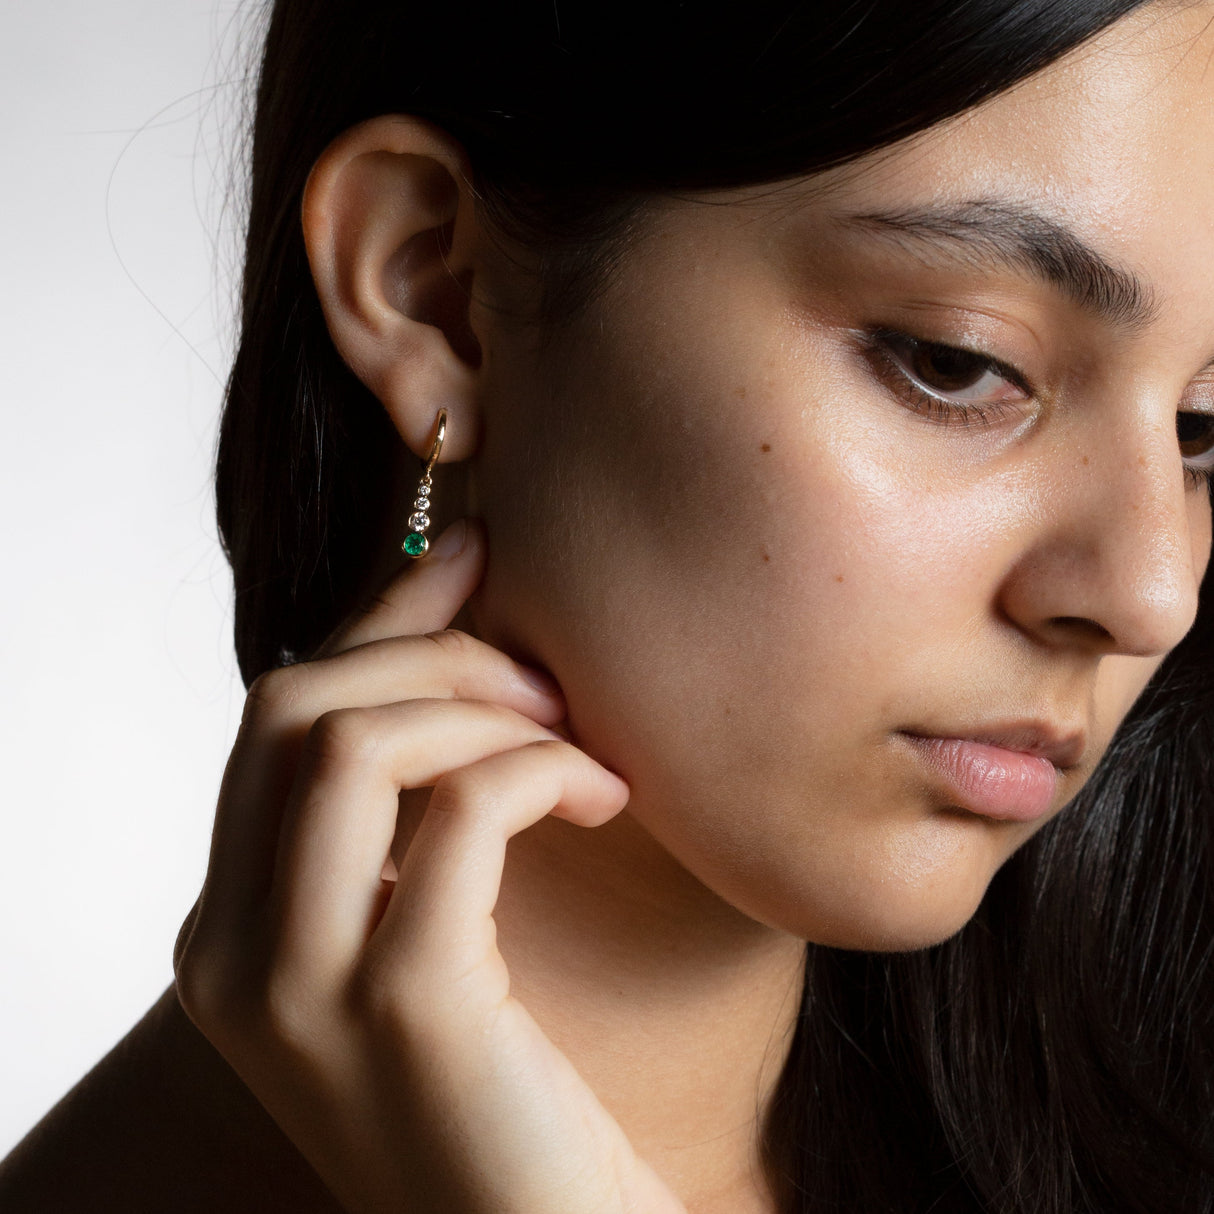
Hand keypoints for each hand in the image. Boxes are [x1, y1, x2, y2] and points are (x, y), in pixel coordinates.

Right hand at [173, 520, 684, 1213]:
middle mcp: (230, 957)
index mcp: (227, 931)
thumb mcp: (429, 924)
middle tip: (544, 680)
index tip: (472, 557)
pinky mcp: (402, 1010)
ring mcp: (298, 990)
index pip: (273, 717)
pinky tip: (606, 798)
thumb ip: (412, 800)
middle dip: (430, 655)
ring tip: (576, 743)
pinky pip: (460, 812)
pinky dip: (540, 771)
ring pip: (349, 743)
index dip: (377, 619)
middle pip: (291, 706)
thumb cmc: (503, 1087)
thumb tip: (458, 624)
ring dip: (482, 708)